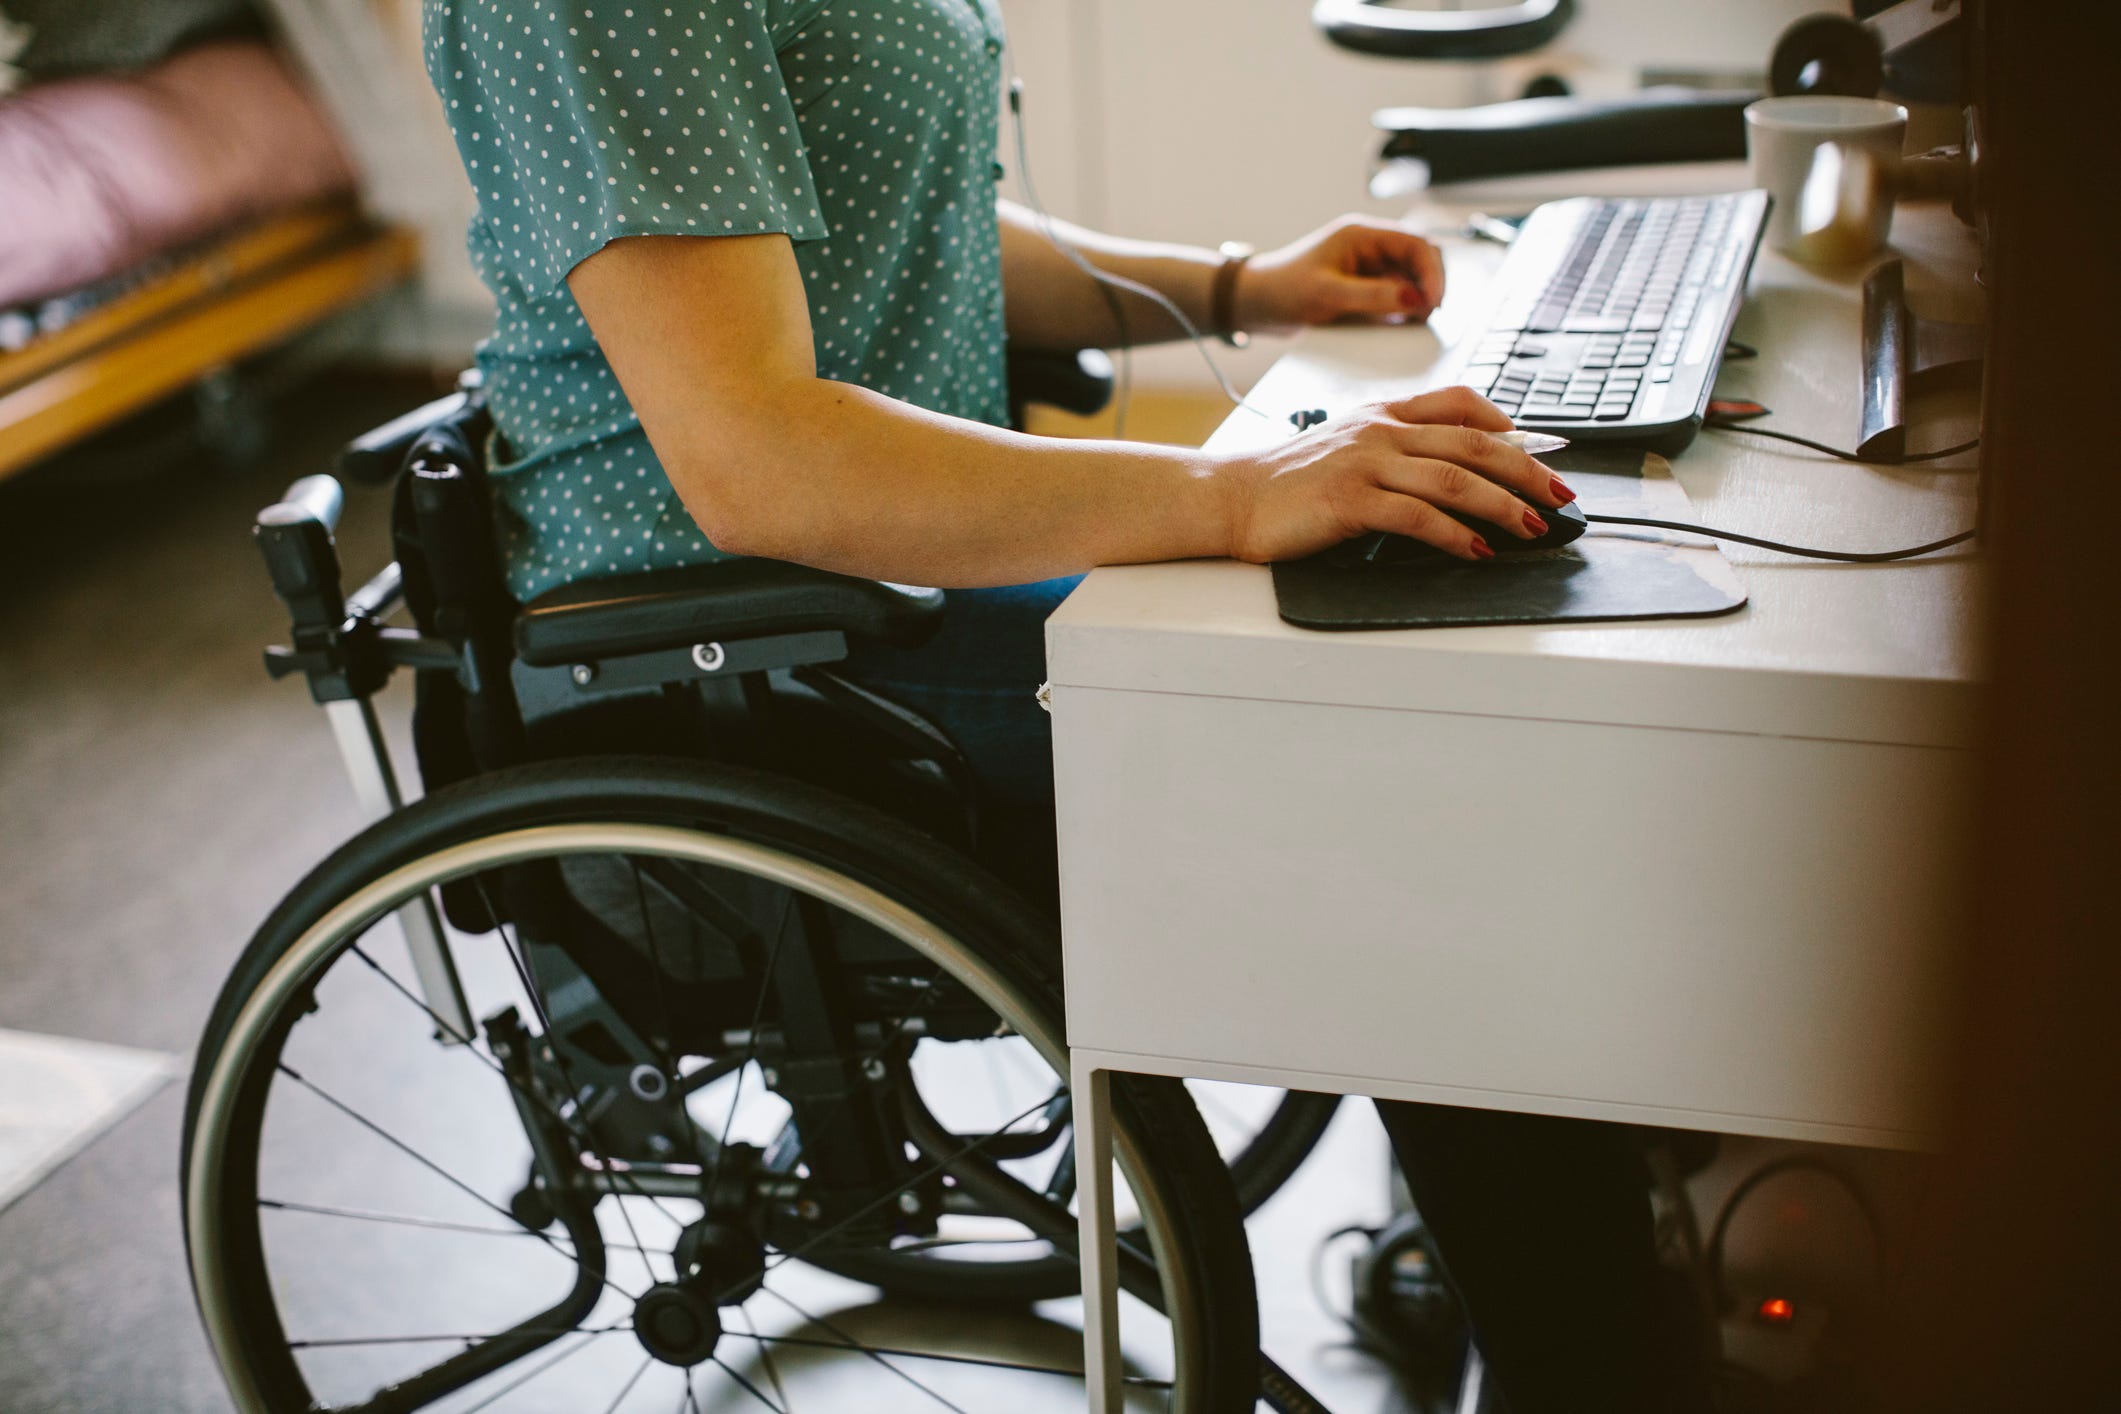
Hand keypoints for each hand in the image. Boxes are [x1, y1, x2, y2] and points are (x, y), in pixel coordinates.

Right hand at [1213, 387, 1576, 563]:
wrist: (1233, 497)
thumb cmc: (1289, 481)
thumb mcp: (1348, 446)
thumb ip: (1397, 448)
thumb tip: (1454, 473)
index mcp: (1384, 413)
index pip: (1462, 403)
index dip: (1510, 424)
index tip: (1545, 448)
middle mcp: (1381, 431)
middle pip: (1474, 443)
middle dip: (1527, 468)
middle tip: (1560, 493)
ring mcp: (1366, 463)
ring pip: (1455, 479)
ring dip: (1503, 505)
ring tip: (1532, 526)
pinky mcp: (1351, 500)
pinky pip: (1417, 516)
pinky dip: (1455, 535)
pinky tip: (1476, 550)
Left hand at [1235, 215, 1446, 333]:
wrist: (1256, 304)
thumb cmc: (1282, 289)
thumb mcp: (1327, 294)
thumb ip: (1372, 295)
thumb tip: (1414, 298)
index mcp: (1362, 235)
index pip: (1416, 243)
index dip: (1432, 271)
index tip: (1434, 300)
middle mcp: (1371, 248)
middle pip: (1421, 259)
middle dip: (1430, 285)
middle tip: (1429, 315)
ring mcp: (1370, 269)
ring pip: (1412, 279)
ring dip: (1420, 298)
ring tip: (1416, 322)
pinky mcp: (1365, 289)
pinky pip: (1397, 296)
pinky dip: (1405, 310)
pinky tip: (1402, 325)